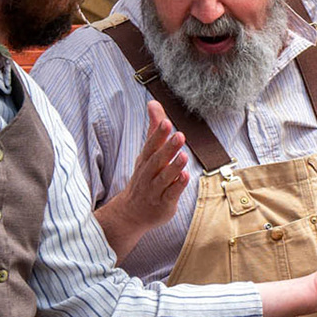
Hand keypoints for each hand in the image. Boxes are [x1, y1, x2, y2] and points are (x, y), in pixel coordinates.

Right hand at [96, 102, 189, 257]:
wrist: (131, 214)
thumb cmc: (144, 178)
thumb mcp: (147, 153)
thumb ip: (153, 129)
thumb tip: (153, 102)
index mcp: (145, 161)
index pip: (150, 145)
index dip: (158, 134)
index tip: (166, 122)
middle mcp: (148, 175)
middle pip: (157, 160)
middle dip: (168, 148)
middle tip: (180, 135)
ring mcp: (155, 190)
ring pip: (164, 178)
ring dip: (174, 167)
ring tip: (184, 156)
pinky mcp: (164, 203)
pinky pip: (171, 194)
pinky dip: (177, 186)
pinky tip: (185, 176)